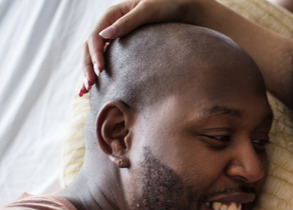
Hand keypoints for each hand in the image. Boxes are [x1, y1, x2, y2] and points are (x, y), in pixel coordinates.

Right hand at [81, 0, 195, 94]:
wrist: (179, 8)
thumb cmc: (165, 6)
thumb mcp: (147, 12)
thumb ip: (127, 22)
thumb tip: (104, 35)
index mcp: (111, 14)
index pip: (95, 37)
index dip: (95, 55)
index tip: (100, 71)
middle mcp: (109, 25)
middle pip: (90, 47)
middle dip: (88, 67)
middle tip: (89, 86)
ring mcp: (114, 35)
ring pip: (94, 54)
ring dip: (89, 71)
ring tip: (85, 90)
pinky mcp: (121, 45)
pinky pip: (106, 57)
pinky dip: (98, 70)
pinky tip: (96, 85)